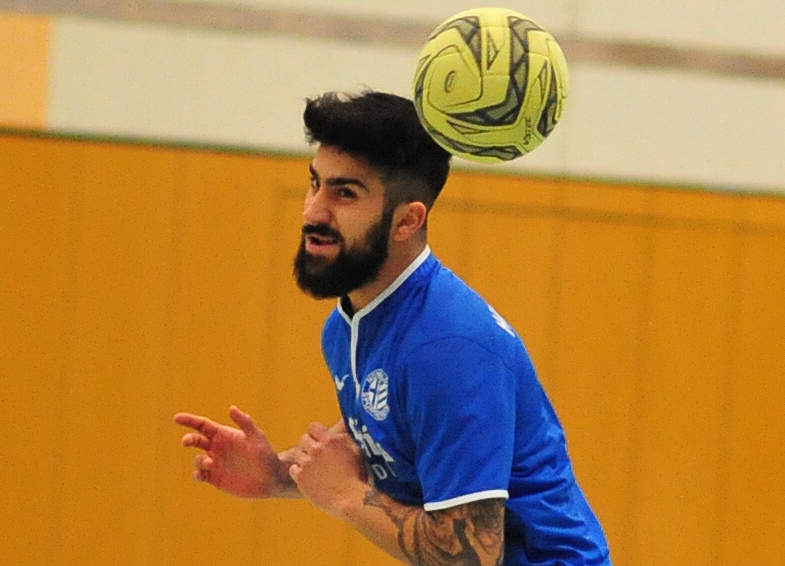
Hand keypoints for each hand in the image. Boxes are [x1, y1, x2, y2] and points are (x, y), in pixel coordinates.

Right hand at [174, 406, 290, 497]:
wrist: (270, 478)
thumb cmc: (265, 454)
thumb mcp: (257, 436)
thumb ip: (245, 422)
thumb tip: (231, 408)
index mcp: (224, 434)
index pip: (203, 425)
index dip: (189, 420)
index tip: (177, 418)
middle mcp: (217, 447)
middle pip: (196, 440)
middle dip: (189, 439)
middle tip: (187, 441)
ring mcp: (215, 463)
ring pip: (198, 459)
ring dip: (200, 460)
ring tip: (211, 462)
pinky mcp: (215, 478)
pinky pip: (200, 475)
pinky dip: (197, 474)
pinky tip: (200, 474)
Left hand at [289, 422, 367, 516]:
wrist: (351, 499)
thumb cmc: (358, 476)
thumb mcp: (356, 450)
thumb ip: (346, 437)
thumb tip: (346, 425)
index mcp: (330, 440)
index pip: (314, 427)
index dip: (316, 433)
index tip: (320, 440)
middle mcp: (317, 449)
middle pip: (304, 439)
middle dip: (309, 446)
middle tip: (317, 456)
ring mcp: (307, 464)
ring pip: (297, 454)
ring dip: (305, 459)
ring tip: (316, 469)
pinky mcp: (301, 478)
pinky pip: (293, 469)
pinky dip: (299, 473)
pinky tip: (310, 478)